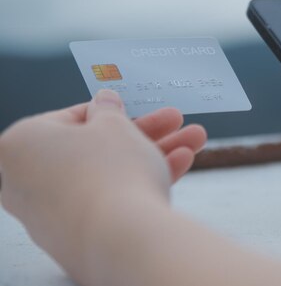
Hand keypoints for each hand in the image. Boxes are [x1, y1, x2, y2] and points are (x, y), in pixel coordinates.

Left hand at [0, 90, 206, 279]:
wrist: (122, 240)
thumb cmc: (109, 174)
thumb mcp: (115, 125)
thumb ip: (108, 110)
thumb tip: (103, 103)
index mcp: (23, 144)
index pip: (72, 118)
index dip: (112, 111)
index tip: (136, 108)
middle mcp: (29, 182)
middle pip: (96, 147)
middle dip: (145, 133)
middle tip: (174, 121)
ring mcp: (54, 214)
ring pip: (110, 174)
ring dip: (154, 155)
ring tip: (193, 142)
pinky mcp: (80, 236)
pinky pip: (112, 200)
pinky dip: (141, 183)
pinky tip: (179, 166)